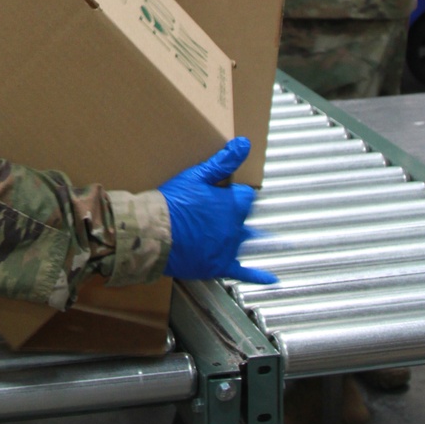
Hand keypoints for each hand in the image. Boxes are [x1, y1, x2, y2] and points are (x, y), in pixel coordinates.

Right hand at [158, 136, 276, 285]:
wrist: (154, 232)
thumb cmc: (173, 202)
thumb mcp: (196, 176)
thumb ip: (223, 161)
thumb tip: (245, 144)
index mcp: (232, 205)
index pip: (246, 196)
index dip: (235, 193)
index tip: (225, 191)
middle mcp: (235, 227)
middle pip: (244, 219)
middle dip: (236, 214)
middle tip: (219, 212)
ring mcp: (228, 248)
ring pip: (244, 241)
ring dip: (245, 237)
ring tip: (252, 238)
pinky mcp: (218, 265)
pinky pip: (243, 272)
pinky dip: (258, 276)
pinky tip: (271, 279)